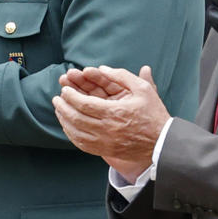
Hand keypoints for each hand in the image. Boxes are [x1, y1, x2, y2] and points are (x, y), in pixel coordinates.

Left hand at [52, 65, 169, 180]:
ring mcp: (105, 142)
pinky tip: (67, 125)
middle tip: (56, 98)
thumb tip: (101, 68)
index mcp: (116, 112)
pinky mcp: (104, 150)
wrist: (161, 142)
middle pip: (76, 118)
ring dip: (64, 120)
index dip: (71, 96)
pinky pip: (81, 144)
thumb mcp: (143, 89)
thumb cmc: (152, 114)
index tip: (65, 89)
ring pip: (76, 132)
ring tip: (59, 109)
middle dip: (63, 107)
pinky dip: (71, 134)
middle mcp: (107, 129)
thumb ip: (122, 76)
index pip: (85, 104)